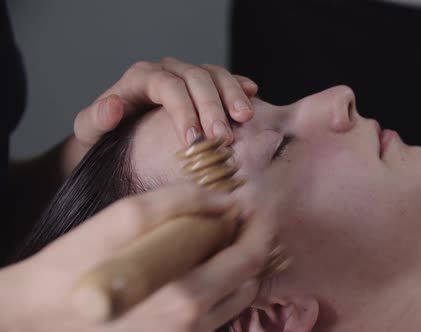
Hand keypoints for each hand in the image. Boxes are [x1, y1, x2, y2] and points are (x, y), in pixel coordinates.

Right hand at [0, 182, 273, 331]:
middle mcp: (192, 325)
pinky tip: (195, 268)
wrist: (37, 315)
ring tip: (216, 243)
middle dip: (250, 246)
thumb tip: (223, 201)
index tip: (255, 208)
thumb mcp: (124, 218)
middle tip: (237, 222)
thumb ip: (181, 203)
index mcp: (186, 296)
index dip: (260, 228)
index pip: (249, 259)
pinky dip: (217, 288)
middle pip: (248, 281)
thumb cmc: (74, 264)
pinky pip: (213, 316)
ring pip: (234, 301)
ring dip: (235, 269)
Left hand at [66, 59, 257, 172]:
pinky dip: (239, 86)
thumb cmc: (104, 138)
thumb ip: (94, 120)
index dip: (183, 110)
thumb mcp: (89, 131)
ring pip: (215, 75)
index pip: (167, 86)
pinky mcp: (205, 87)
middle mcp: (167, 71)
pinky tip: (252, 96)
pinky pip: (226, 79)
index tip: (193, 140)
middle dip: (212, 108)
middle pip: (196, 79)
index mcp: (140, 78)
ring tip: (244, 119)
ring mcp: (188, 76)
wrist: (117, 140)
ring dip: (232, 96)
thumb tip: (113, 108)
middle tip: (222, 139)